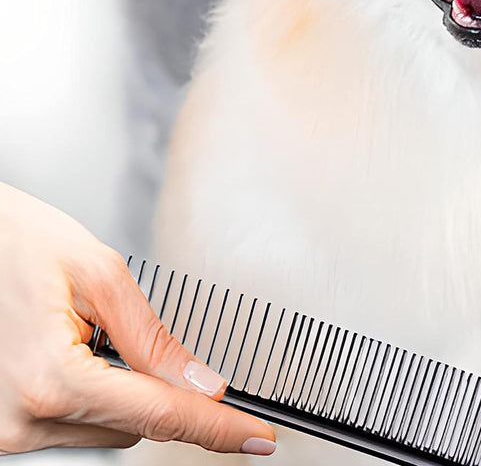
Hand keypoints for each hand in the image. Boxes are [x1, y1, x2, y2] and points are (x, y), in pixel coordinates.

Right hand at [0, 182, 275, 455]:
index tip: (257, 437)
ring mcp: (6, 430)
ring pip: (106, 428)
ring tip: (83, 329)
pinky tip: (70, 347)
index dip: (216, 428)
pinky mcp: (1, 427)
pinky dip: (91, 391)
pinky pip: (72, 422)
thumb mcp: (98, 274)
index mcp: (53, 379)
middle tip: (133, 332)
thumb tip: (202, 381)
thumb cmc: (16, 242)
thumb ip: (152, 337)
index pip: (160, 415)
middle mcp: (23, 419)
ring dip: (121, 389)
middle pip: (135, 424)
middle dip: (157, 387)